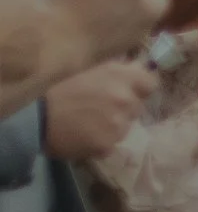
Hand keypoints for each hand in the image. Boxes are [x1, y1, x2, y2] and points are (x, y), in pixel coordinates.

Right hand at [41, 60, 155, 159]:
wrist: (33, 115)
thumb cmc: (57, 85)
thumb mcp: (89, 66)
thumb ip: (116, 69)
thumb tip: (135, 68)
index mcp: (123, 76)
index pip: (150, 84)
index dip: (139, 88)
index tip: (128, 91)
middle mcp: (126, 99)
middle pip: (137, 107)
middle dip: (123, 108)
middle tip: (98, 107)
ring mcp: (119, 124)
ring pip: (124, 127)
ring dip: (112, 126)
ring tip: (86, 122)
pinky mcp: (108, 145)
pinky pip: (110, 144)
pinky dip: (99, 142)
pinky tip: (81, 135)